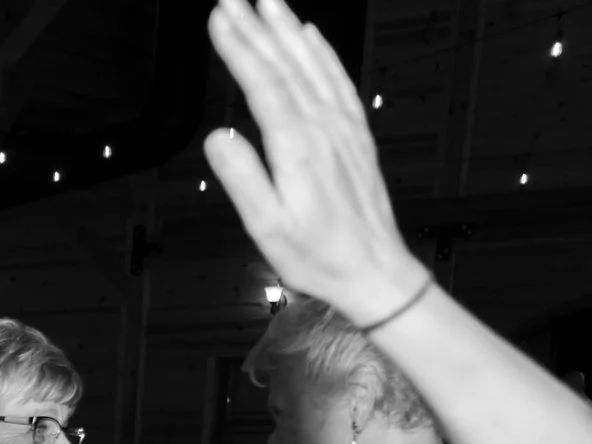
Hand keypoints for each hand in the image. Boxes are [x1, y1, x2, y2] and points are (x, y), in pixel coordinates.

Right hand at [203, 0, 431, 324]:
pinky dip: (323, 53)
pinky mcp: (355, 134)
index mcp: (297, 147)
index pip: (263, 83)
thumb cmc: (317, 256)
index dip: (239, 47)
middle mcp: (323, 127)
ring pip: (313, 65)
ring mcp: (343, 127)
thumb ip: (242, 178)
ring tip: (268, 1)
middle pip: (286, 64)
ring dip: (288, 29)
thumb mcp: (268, 227)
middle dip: (257, 27)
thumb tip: (217, 136)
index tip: (218, 17)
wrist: (373, 269)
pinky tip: (311, 35)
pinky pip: (338, 81)